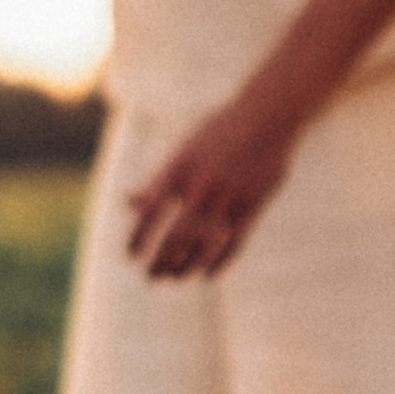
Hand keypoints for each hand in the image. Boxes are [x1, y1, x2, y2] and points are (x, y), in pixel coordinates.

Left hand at [126, 93, 298, 278]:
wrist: (267, 116)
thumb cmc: (219, 132)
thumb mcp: (183, 150)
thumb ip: (156, 180)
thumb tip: (127, 203)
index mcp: (179, 168)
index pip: (149, 212)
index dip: (137, 237)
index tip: (130, 255)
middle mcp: (201, 186)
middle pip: (174, 236)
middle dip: (159, 261)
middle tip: (151, 277)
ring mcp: (228, 198)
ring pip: (201, 246)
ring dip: (184, 267)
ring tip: (174, 278)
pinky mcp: (252, 206)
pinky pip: (232, 245)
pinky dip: (217, 263)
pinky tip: (206, 274)